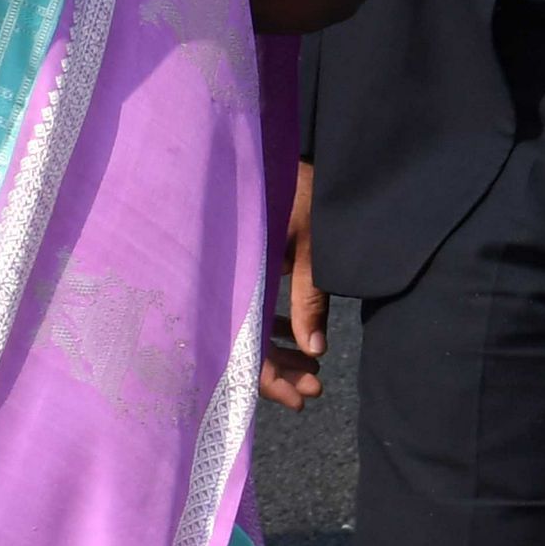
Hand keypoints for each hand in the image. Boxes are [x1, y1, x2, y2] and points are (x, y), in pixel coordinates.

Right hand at [259, 160, 327, 409]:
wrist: (277, 147)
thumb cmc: (300, 189)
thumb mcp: (312, 245)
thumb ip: (311, 297)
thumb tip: (315, 352)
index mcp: (236, 277)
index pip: (242, 347)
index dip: (268, 378)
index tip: (300, 398)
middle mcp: (228, 281)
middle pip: (243, 345)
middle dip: (279, 371)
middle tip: (314, 389)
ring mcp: (235, 275)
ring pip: (249, 329)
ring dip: (279, 352)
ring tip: (313, 372)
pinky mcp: (245, 265)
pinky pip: (253, 308)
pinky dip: (276, 326)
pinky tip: (301, 340)